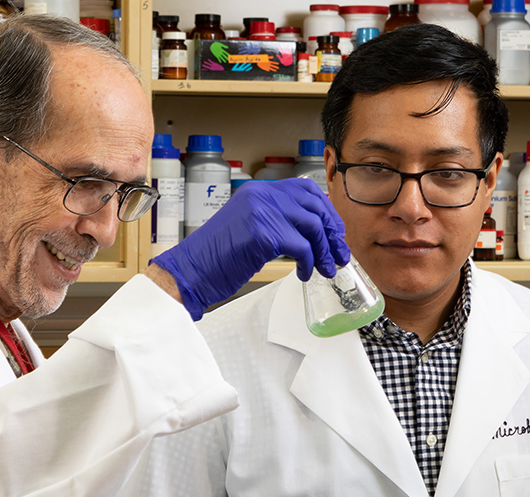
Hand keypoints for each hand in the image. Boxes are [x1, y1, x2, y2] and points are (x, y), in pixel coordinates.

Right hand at [151, 178, 350, 319]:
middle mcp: (261, 195)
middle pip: (315, 206)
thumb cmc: (216, 257)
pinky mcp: (264, 233)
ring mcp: (262, 212)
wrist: (191, 271)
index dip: (326, 210)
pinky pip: (302, 247)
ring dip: (324, 251)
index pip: (305, 189)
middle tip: (338, 255)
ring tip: (325, 269)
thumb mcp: (247, 227)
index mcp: (258, 191)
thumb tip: (311, 232)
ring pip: (313, 226)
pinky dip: (309, 263)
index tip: (335, 232)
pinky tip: (303, 274)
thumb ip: (274, 220)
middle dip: (333, 233)